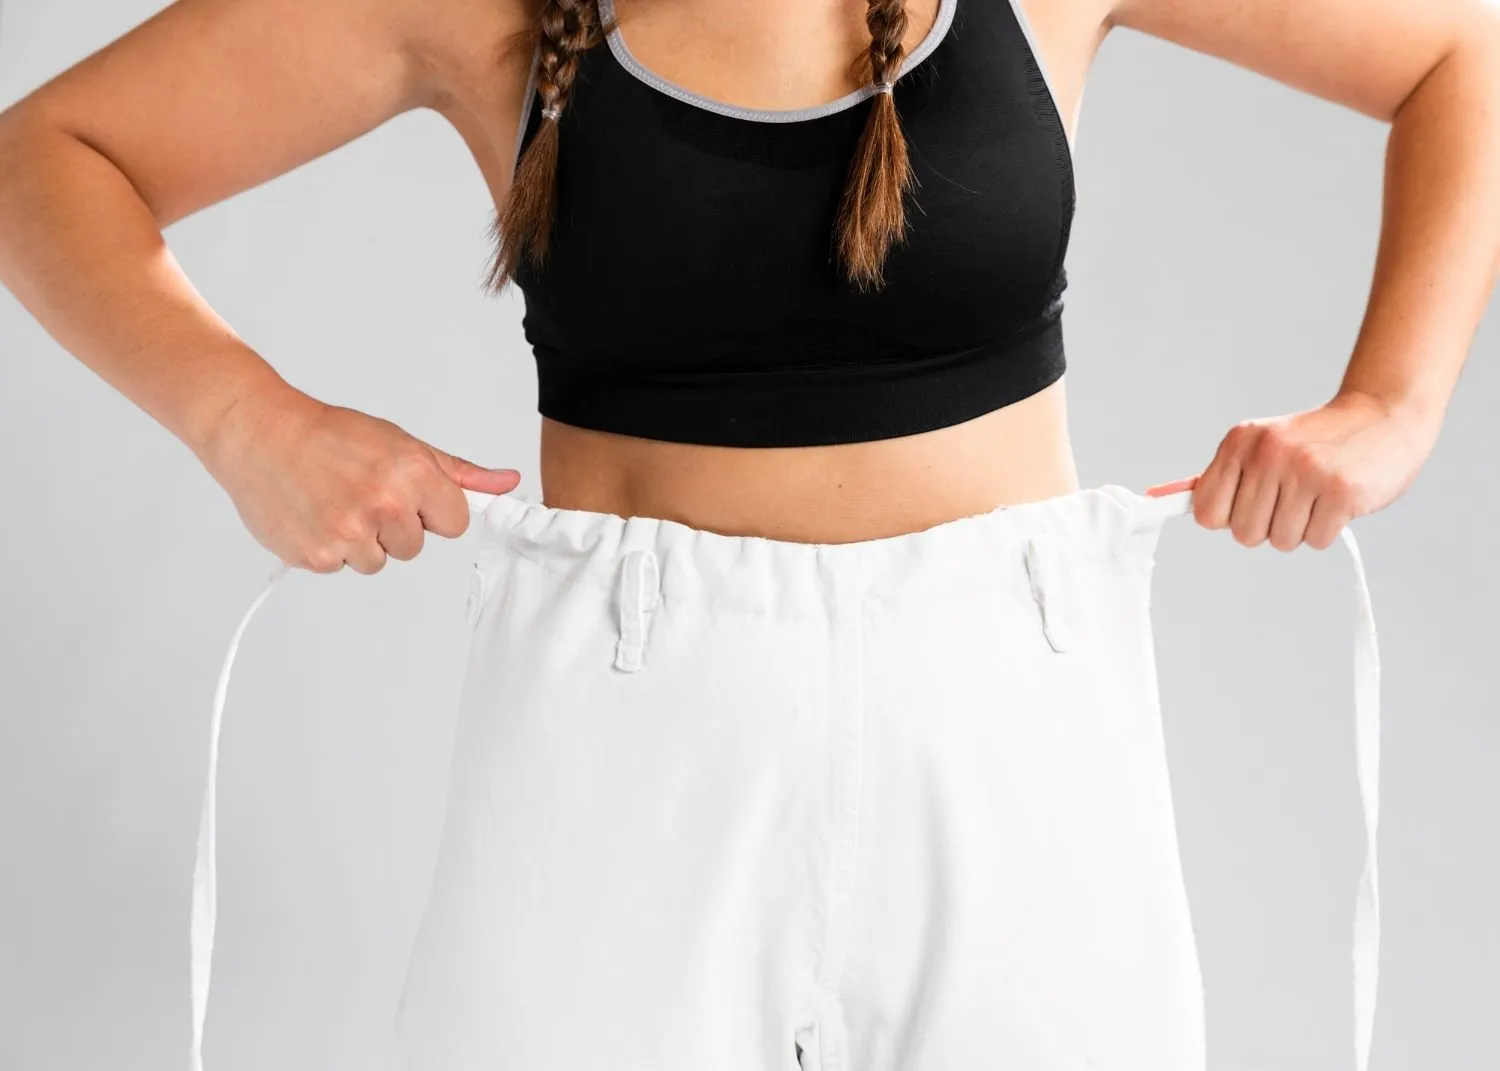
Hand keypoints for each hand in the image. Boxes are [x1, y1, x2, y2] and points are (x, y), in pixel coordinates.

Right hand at [202, 384, 520, 573]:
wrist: (258, 433)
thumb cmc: (330, 435)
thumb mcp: (402, 443)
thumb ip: (458, 473)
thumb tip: (508, 483)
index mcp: (412, 474)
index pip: (455, 522)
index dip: (432, 510)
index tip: (406, 494)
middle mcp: (383, 506)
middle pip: (415, 546)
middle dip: (394, 525)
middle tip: (360, 492)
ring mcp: (348, 534)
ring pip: (378, 561)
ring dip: (361, 540)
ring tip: (334, 502)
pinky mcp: (317, 556)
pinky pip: (341, 566)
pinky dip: (329, 547)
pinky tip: (313, 514)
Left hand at [1146, 390, 1437, 550]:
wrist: (1384, 416)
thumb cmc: (1315, 441)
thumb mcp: (1260, 445)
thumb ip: (1218, 477)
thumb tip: (1159, 498)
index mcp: (1240, 442)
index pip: (1206, 512)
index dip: (1228, 518)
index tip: (1249, 504)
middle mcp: (1269, 454)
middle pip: (1244, 534)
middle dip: (1268, 526)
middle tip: (1293, 497)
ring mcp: (1306, 472)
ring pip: (1280, 541)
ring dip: (1300, 529)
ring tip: (1316, 496)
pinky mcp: (1341, 492)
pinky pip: (1316, 541)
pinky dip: (1328, 530)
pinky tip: (1338, 500)